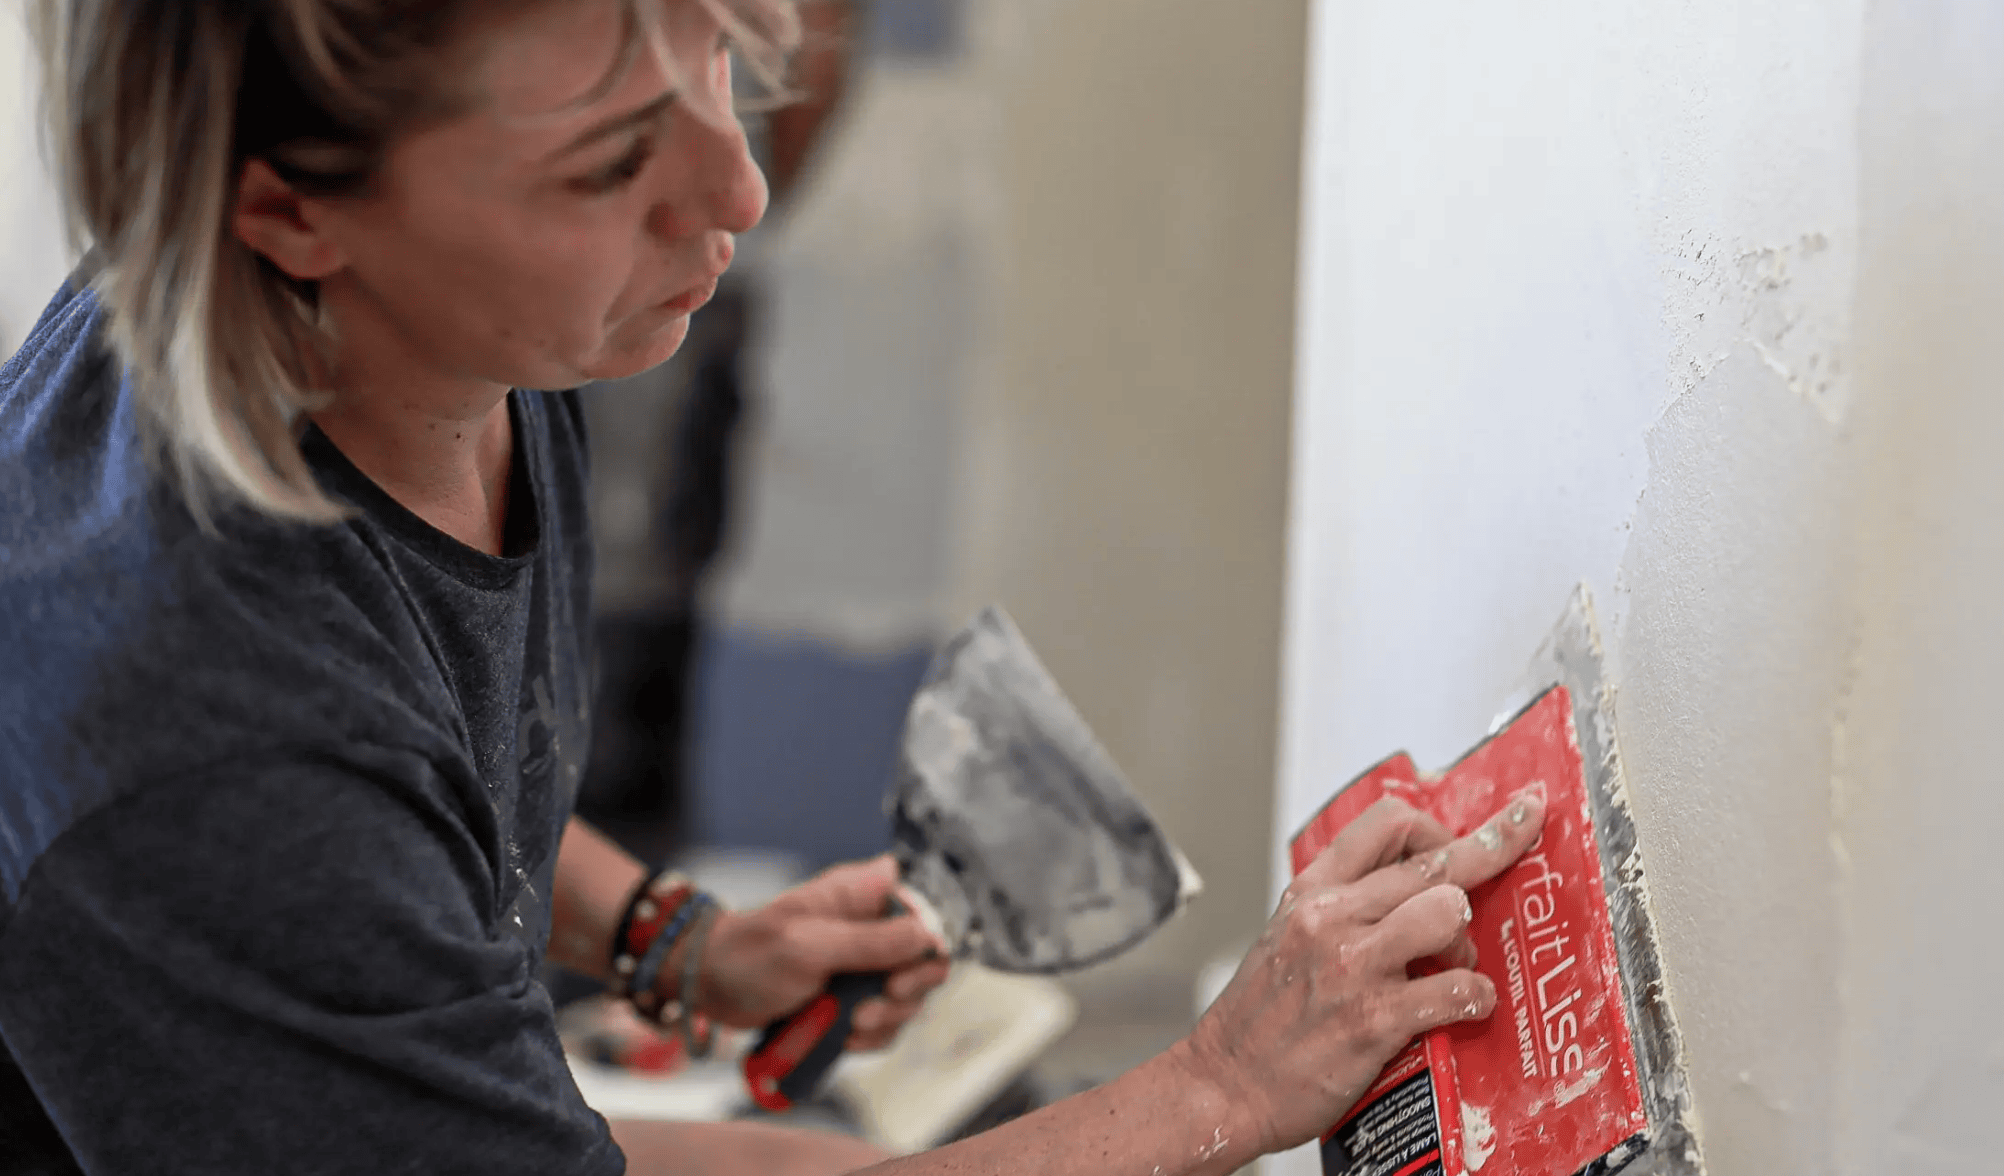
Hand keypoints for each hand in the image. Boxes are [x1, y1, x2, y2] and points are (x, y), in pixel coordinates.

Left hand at [694, 856, 950, 1048]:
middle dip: (904, 992)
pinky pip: (883, 1024)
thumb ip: (871, 942)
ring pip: (905, 999)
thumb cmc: (749, 952)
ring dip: (884, 1020)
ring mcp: (862, 967)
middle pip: (925, 962)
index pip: (922, 914)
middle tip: (873, 1004)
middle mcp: (870, 928)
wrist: (711, 986)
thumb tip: (927, 935)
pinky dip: (868, 1037)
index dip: (923, 946)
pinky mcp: (851, 1000)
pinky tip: (841, 1035)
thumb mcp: (810, 945)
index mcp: (863, 896)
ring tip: (848, 1023)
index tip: (900, 973)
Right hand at [1174, 791, 1547, 1155]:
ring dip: (1467, 941)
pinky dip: (1475, 999)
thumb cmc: (1260, 1019)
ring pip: (1448, 912)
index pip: (1389, 823)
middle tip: (1519, 846)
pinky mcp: (1372, 1020)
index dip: (1449, 823)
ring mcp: (1352, 967)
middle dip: (1489, 858)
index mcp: (1312, 891)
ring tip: (1454, 965)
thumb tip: (1414, 886)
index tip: (1486, 828)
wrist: (1223, 1086)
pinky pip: (1456, 991)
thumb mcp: (1287, 935)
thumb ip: (1343, 905)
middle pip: (1435, 863)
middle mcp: (1331, 918)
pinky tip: (1465, 1008)